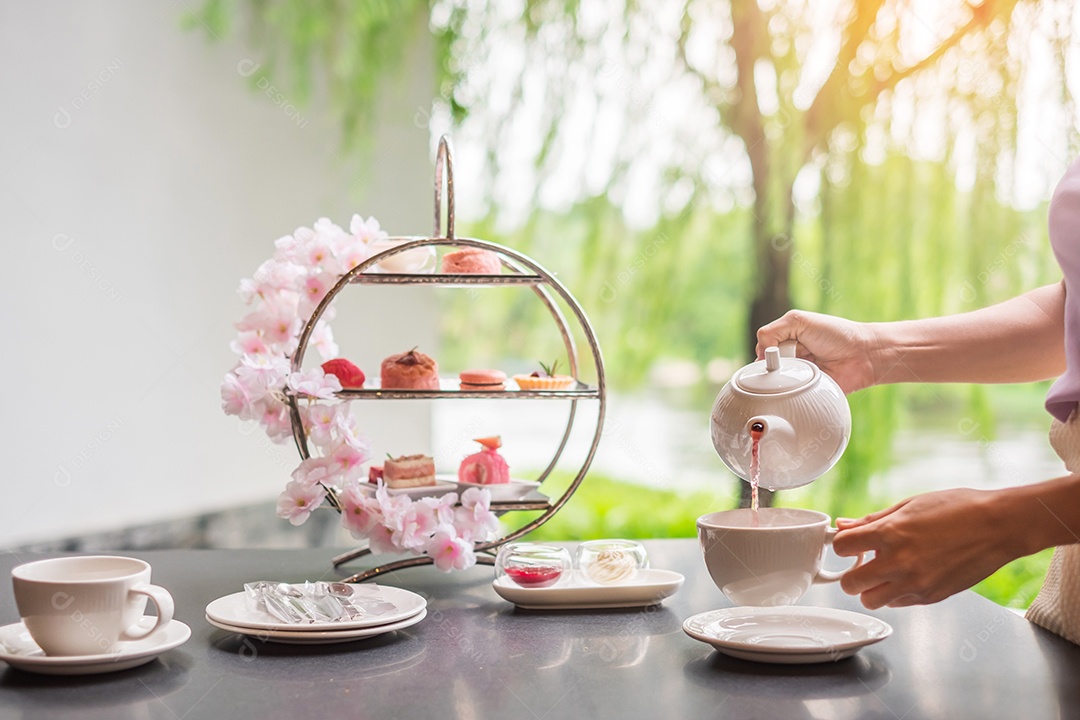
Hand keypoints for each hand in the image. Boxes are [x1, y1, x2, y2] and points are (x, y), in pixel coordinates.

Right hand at [755, 310, 880, 393]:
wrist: (863, 355)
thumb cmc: (836, 334)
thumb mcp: (799, 321)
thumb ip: (772, 331)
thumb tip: (760, 353)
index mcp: (786, 340)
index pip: (762, 348)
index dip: (764, 352)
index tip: (772, 354)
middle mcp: (790, 358)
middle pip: (766, 367)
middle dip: (772, 366)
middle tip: (787, 363)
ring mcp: (798, 377)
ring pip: (775, 384)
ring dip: (782, 380)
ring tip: (796, 374)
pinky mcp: (806, 393)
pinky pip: (789, 398)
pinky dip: (789, 394)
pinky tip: (797, 389)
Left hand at [831, 489, 1015, 608]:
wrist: (998, 526)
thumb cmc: (956, 508)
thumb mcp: (909, 506)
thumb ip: (872, 520)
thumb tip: (844, 525)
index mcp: (890, 534)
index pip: (840, 547)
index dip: (841, 544)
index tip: (850, 543)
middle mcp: (899, 563)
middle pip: (849, 583)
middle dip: (851, 572)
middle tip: (863, 562)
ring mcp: (915, 584)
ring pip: (870, 601)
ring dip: (870, 588)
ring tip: (883, 573)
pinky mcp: (931, 597)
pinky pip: (897, 604)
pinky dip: (894, 594)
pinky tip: (906, 577)